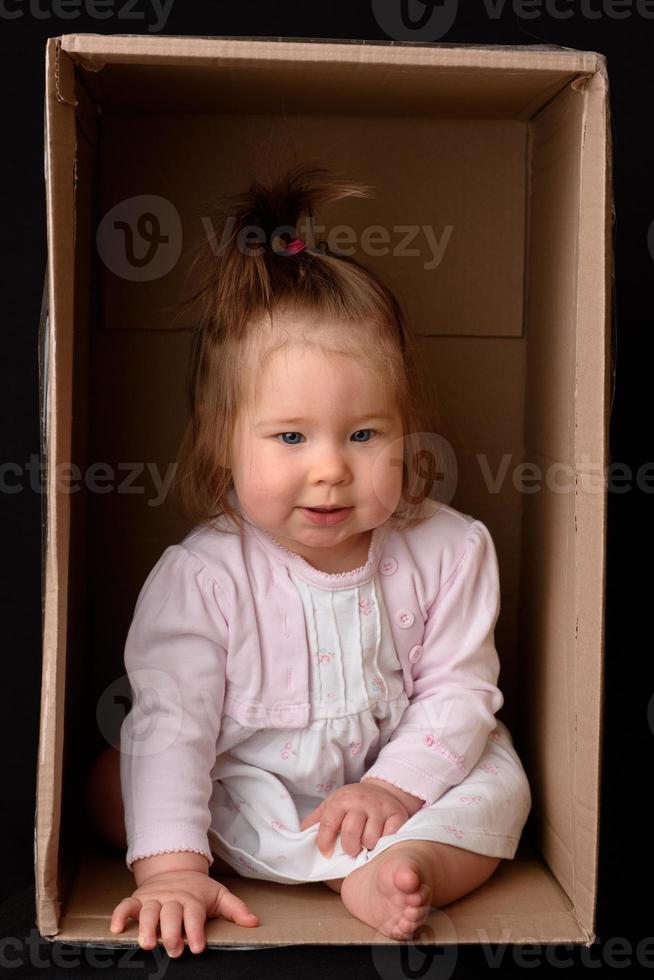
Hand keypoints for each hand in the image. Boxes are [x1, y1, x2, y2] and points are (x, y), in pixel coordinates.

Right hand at [109, 869, 258, 956]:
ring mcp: (153, 899)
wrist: (175, 869)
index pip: (194, 915)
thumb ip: (236, 910)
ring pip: (148, 911)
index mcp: (192, 899)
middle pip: (170, 915)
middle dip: (171, 933)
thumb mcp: (219, 895)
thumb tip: (254, 922)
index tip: (197, 947)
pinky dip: (120, 915)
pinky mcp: (138, 899)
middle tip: (174, 949)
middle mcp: (172, 899)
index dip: (195, 931)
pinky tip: (116, 929)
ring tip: (147, 944)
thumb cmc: (198, 890)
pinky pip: (126, 905)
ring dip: (146, 927)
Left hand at [299, 781, 411, 857]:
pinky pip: (390, 837)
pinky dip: (385, 842)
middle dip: (348, 848)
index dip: (324, 842)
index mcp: (341, 800)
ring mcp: (380, 808)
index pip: (328, 823)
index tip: (326, 854)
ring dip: (367, 847)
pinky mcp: (397, 815)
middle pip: (350, 833)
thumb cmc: (352, 804)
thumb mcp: (331, 806)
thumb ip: (315, 821)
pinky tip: (382, 840)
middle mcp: (361, 801)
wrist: (382, 790)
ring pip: (370, 839)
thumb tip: (298, 837)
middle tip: (351, 850)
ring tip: (366, 844)